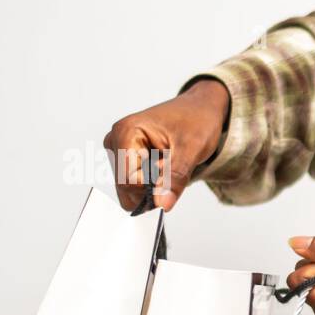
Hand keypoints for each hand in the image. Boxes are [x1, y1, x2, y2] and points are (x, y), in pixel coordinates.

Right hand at [102, 78, 229, 211]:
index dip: (151, 190)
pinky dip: (151, 183)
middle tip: (172, 167)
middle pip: (126, 187)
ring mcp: (118, 149)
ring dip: (152, 185)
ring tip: (168, 163)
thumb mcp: (192, 150)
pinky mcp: (125, 157)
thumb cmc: (197, 121)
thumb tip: (162, 205)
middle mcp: (115, 140)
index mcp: (126, 132)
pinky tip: (163, 165)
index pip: (127, 181)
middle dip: (152, 188)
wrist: (200, 109)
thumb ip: (175, 178)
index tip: (172, 179)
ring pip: (129, 189)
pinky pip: (134, 185)